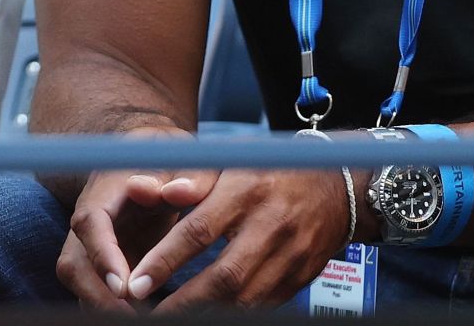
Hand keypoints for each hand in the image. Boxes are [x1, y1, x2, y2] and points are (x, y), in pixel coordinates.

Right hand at [55, 128, 197, 310]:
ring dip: (103, 307)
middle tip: (135, 318)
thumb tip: (175, 192)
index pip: (90, 222)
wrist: (145, 154)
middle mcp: (88, 218)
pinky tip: (145, 316)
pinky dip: (111, 309)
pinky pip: (95, 292)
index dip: (101, 255)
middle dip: (98, 296)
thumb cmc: (166, 155)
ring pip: (79, 282)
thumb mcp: (181, 156)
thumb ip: (185, 175)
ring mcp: (89, 243)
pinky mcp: (99, 262)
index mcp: (105, 188)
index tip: (122, 286)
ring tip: (143, 321)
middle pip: (74, 263)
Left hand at [125, 163, 354, 312]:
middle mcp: (271, 225)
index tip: (137, 282)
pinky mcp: (300, 277)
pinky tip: (208, 314)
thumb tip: (158, 193)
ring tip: (173, 317)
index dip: (164, 261)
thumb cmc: (270, 172)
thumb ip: (194, 180)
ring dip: (205, 314)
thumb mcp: (233, 162)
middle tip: (148, 312)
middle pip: (224, 276)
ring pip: (245, 300)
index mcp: (248, 190)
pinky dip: (233, 314)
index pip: (198, 231)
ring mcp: (291, 255)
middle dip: (182, 302)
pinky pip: (263, 306)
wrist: (336, 186)